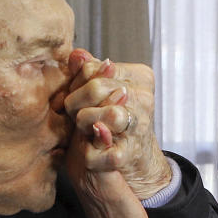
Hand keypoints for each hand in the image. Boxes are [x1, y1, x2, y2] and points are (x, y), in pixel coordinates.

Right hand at [63, 50, 168, 217]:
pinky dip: (104, 137)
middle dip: (89, 85)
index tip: (96, 59)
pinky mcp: (97, 181)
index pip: (71, 105)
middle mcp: (73, 154)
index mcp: (74, 145)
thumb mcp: (107, 158)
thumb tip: (110, 99)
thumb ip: (104, 131)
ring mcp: (82, 167)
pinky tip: (114, 123)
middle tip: (107, 66)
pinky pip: (96, 155)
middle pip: (71, 111)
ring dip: (99, 106)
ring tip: (117, 87)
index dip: (81, 81)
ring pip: (83, 130)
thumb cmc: (115, 194)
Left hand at [64, 49, 171, 198]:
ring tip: (83, 129)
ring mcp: (139, 126)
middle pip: (97, 88)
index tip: (74, 97)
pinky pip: (99, 150)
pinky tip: (87, 151)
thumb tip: (76, 55)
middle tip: (73, 114)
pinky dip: (88, 154)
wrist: (135, 162)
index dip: (76, 84)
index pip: (94, 68)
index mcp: (140, 77)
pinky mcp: (129, 153)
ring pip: (106, 114)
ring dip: (84, 123)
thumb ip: (89, 71)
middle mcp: (144, 98)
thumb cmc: (114, 121)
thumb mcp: (103, 91)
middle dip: (76, 102)